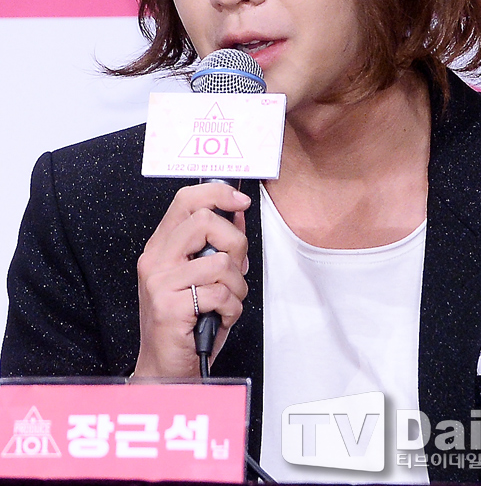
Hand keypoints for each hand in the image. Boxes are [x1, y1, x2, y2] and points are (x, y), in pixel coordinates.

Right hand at [133, 182, 249, 377]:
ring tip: (226, 302)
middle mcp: (156, 260)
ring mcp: (160, 283)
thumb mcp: (202, 277)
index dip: (218, 193)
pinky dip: (232, 309)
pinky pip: (220, 294)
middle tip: (234, 270)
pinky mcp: (170, 307)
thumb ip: (217, 243)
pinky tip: (220, 318)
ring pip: (221, 262)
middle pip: (205, 221)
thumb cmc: (186, 324)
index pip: (186, 200)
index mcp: (162, 247)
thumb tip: (237, 212)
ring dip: (237, 287)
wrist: (165, 370)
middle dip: (235, 244)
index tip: (241, 201)